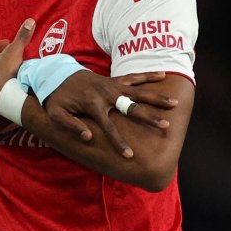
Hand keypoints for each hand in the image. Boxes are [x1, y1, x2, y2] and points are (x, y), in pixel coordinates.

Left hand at [43, 70, 177, 157]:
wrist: (57, 75)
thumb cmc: (57, 99)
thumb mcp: (55, 114)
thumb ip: (70, 126)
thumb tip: (88, 137)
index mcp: (92, 105)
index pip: (108, 128)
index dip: (118, 143)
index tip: (130, 155)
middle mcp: (105, 95)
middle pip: (130, 108)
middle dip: (148, 118)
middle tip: (165, 126)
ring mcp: (111, 86)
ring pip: (138, 92)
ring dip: (156, 98)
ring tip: (174, 104)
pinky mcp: (114, 80)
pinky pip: (134, 77)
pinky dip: (148, 76)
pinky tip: (164, 75)